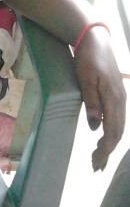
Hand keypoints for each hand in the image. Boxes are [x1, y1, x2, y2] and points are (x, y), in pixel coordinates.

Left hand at [74, 26, 126, 171]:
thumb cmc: (88, 58)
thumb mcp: (85, 80)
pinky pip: (117, 118)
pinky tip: (103, 136)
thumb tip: (94, 127)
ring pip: (119, 127)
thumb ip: (91, 102)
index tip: (96, 163)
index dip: (105, 150)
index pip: (112, 132)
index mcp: (114, 99)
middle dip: (107, 151)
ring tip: (98, 156)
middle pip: (117, 133)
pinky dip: (111, 131)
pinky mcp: (117, 94)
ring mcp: (121, 97)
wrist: (95, 40)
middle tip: (96, 166)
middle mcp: (121, 101)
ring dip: (109, 143)